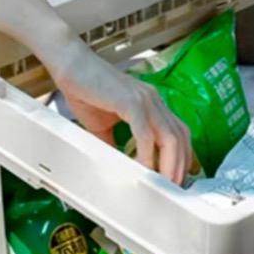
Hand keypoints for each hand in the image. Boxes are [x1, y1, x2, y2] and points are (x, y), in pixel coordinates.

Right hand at [49, 34, 191, 185]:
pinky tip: (143, 167)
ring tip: (163, 183)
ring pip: (169, 136)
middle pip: (180, 137)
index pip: (179, 132)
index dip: (182, 157)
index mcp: (152, 104)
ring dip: (169, 163)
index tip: (175, 178)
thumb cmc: (86, 90)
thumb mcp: (104, 125)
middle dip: (180, 166)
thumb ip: (115, 143)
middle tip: (173, 188)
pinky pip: (144, 132)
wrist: (70, 65)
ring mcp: (145, 99)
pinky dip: (147, 153)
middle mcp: (154, 101)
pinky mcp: (130, 101)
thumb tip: (118, 165)